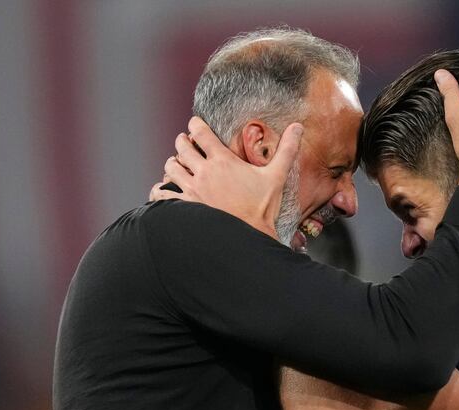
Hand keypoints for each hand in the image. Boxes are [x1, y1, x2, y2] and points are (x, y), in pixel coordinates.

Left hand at [149, 116, 302, 239]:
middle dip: (182, 142)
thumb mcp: (276, 176)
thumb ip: (287, 149)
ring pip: (170, 168)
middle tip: (185, 143)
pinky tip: (164, 190)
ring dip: (172, 164)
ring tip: (177, 165)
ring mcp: (192, 190)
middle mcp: (203, 172)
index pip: (200, 132)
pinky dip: (160, 190)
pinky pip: (162, 194)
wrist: (248, 237)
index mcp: (222, 161)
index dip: (195, 124)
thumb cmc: (262, 208)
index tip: (195, 124)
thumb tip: (298, 127)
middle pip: (181, 147)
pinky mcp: (185, 206)